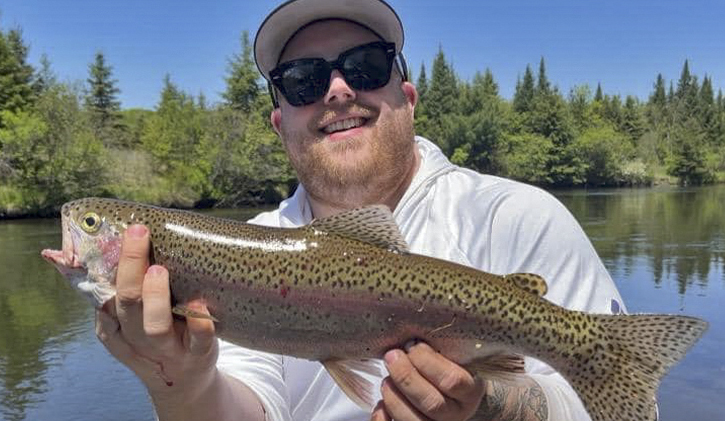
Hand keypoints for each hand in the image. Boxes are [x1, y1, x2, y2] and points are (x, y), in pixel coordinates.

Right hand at [95, 224, 217, 398]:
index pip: (102, 295)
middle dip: (130, 268)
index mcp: (116, 325)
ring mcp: (168, 349)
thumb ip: (122, 284)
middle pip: (127, 305)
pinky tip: (201, 304)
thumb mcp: (133, 318)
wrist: (185, 381)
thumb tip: (109, 235)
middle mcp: (138, 338)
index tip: (115, 232)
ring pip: (154, 326)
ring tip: (159, 270)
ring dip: (155, 297)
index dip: (103, 266)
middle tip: (138, 234)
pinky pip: (198, 340)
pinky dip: (200, 323)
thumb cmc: (158, 334)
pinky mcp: (198, 355)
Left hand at [372, 341, 484, 420]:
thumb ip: (439, 351)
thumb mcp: (454, 358)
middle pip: (431, 403)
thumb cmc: (449, 370)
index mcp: (470, 392)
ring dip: (393, 397)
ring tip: (386, 379)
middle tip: (392, 356)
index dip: (427, 362)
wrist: (454, 398)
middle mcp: (457, 415)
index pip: (452, 380)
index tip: (413, 345)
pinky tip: (381, 404)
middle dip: (406, 376)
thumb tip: (410, 338)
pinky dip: (382, 417)